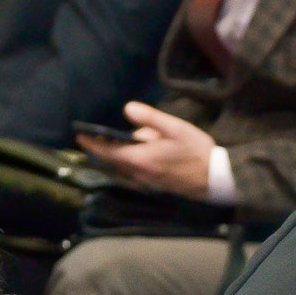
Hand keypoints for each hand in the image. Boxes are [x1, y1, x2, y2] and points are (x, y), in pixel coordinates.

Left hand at [77, 102, 215, 199]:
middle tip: (92, 137)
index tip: (79, 135)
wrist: (216, 178)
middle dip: (101, 150)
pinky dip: (125, 164)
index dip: (92, 143)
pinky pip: (132, 174)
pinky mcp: (154, 185)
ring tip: (111, 144)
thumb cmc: (197, 150)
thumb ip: (150, 118)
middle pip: (112, 162)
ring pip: (122, 169)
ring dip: (113, 158)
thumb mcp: (175, 128)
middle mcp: (139, 173)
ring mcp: (146, 181)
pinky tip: (132, 155)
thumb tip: (127, 109)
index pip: (109, 151)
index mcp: (141, 157)